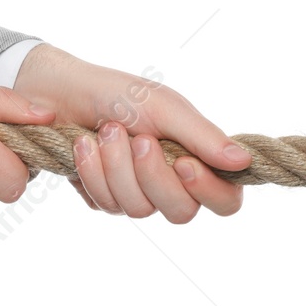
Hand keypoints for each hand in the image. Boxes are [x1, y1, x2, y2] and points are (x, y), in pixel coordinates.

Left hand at [10, 44, 250, 221]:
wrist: (61, 93)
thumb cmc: (119, 94)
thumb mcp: (165, 108)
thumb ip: (203, 136)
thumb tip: (244, 161)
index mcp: (200, 159)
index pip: (226, 200)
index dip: (209, 191)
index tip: (184, 163)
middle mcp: (174, 183)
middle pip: (182, 213)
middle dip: (152, 176)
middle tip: (137, 139)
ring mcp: (140, 195)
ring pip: (140, 210)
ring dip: (117, 168)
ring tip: (105, 132)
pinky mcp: (106, 200)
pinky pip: (107, 205)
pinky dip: (93, 172)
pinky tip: (84, 145)